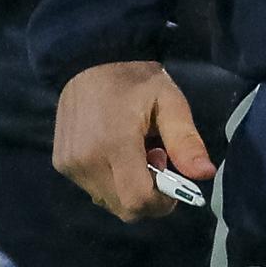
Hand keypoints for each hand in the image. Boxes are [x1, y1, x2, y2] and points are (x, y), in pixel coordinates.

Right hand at [53, 60, 209, 221]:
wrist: (92, 59)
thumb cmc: (137, 79)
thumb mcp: (170, 102)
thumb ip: (186, 141)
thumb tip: (205, 175)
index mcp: (115, 145)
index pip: (137, 201)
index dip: (161, 204)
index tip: (174, 187)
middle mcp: (86, 161)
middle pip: (122, 208)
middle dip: (147, 196)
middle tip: (156, 161)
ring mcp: (69, 164)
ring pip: (106, 201)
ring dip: (127, 189)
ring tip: (136, 152)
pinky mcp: (60, 163)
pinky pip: (92, 189)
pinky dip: (110, 181)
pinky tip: (116, 153)